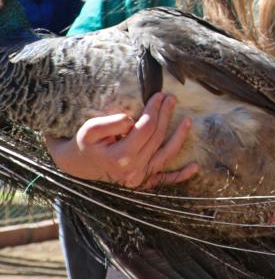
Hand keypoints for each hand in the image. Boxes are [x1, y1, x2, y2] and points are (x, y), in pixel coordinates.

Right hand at [48, 93, 198, 188]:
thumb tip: (133, 120)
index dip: (154, 110)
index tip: (159, 95)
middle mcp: (133, 170)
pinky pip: (164, 180)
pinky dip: (180, 175)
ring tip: (188, 121)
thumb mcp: (90, 130)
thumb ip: (111, 123)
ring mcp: (139, 178)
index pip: (146, 128)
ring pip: (166, 155)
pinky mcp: (141, 183)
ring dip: (179, 138)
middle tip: (171, 98)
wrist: (75, 166)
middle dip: (166, 115)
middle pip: (157, 137)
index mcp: (120, 157)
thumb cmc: (83, 144)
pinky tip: (195, 167)